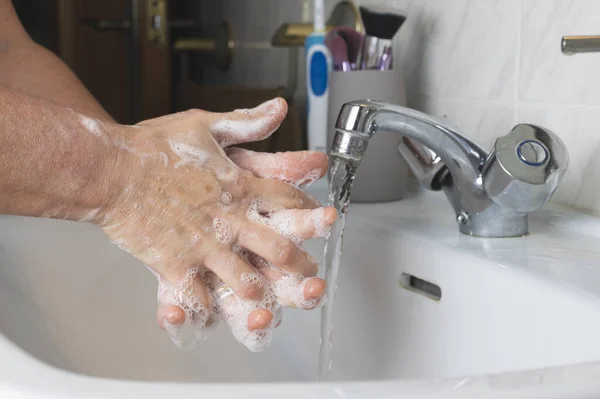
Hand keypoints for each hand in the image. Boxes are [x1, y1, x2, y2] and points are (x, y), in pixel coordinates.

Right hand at [95, 98, 335, 349]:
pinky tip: (213, 315)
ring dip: (259, 293)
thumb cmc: (154, 146)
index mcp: (239, 186)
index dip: (308, 214)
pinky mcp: (175, 265)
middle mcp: (228, 219)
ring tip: (266, 303)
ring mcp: (203, 245)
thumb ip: (247, 121)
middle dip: (298, 266)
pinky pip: (199, 298)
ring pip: (245, 281)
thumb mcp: (204, 123)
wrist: (110, 170)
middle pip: (278, 249)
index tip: (319, 223)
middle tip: (308, 276)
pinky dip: (208, 310)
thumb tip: (281, 108)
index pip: (288, 202)